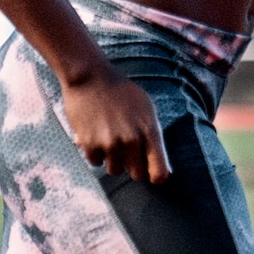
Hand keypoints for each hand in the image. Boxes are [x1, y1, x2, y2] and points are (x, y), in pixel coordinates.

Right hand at [60, 62, 172, 181]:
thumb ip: (153, 136)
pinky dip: (95, 153)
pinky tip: (94, 135)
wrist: (90, 76)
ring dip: (112, 160)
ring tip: (108, 139)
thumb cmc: (120, 92)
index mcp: (149, 131)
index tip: (151, 175)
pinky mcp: (90, 144)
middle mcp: (132, 140)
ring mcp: (110, 143)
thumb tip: (163, 168)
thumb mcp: (145, 108)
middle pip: (137, 175)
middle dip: (132, 167)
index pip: (159, 172)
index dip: (156, 177)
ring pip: (114, 170)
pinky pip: (95, 162)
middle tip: (126, 152)